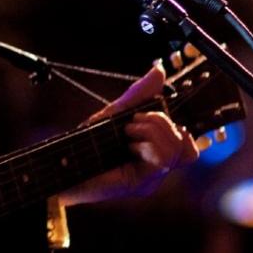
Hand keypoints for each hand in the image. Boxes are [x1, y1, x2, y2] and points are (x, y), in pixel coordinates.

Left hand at [58, 63, 198, 205]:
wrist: (62, 164)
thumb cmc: (86, 142)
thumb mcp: (115, 113)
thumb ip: (139, 95)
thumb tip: (160, 70)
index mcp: (154, 152)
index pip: (189, 144)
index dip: (182, 127)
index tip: (152, 114)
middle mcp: (157, 167)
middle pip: (186, 143)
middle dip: (161, 122)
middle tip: (133, 122)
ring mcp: (152, 177)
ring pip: (177, 149)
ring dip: (152, 131)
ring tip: (127, 132)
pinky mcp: (142, 183)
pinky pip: (163, 159)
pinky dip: (147, 143)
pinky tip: (128, 144)